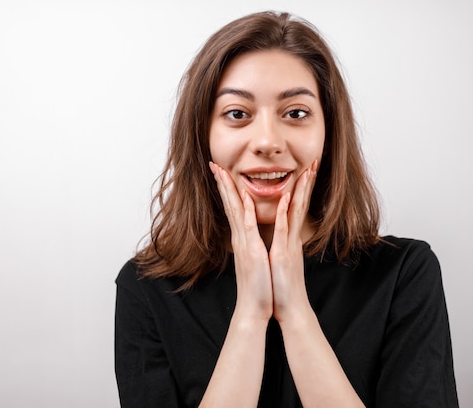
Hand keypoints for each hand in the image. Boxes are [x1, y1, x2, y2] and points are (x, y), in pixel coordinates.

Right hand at [209, 162, 272, 321]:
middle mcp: (241, 238)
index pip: (234, 208)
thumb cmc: (259, 285)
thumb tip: (250, 236)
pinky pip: (249, 226)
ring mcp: (244, 243)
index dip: (228, 189)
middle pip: (230, 204)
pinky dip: (247, 210)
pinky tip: (244, 195)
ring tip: (223, 171)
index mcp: (243, 238)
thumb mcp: (255, 259)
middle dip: (222, 183)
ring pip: (236, 210)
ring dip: (231, 189)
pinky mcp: (252, 251)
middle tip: (214, 164)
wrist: (256, 307)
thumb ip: (252, 244)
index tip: (222, 172)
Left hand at [269, 160, 317, 322]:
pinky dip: (286, 212)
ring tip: (307, 169)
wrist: (289, 309)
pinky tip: (289, 197)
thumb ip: (282, 245)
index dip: (300, 188)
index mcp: (289, 239)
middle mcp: (292, 238)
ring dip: (300, 189)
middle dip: (306, 182)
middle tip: (313, 160)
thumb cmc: (282, 286)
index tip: (304, 170)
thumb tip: (281, 236)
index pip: (295, 207)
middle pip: (300, 204)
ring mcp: (290, 245)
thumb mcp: (280, 260)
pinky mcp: (285, 254)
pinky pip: (285, 229)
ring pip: (296, 211)